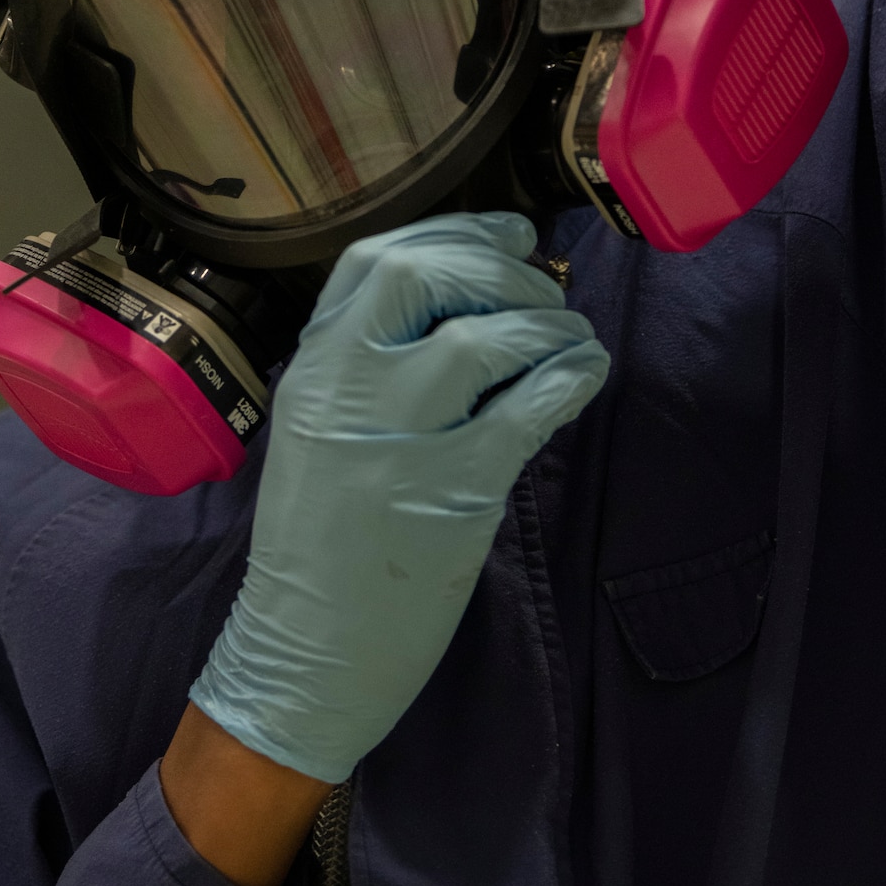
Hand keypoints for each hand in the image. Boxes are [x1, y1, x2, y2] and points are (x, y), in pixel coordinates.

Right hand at [189, 212, 608, 783]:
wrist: (302, 655)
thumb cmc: (319, 546)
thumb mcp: (317, 431)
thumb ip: (370, 366)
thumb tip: (469, 306)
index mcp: (312, 366)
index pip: (376, 258)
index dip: (453, 230)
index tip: (507, 233)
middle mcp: (348, 386)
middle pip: (429, 274)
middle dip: (502, 268)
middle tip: (544, 293)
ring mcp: (398, 436)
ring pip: (488, 335)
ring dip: (548, 325)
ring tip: (572, 341)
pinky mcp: (453, 491)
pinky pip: (529, 407)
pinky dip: (570, 377)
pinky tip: (583, 375)